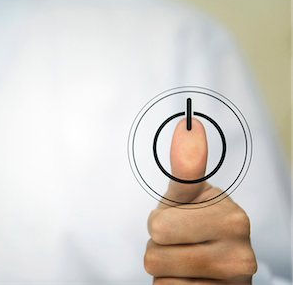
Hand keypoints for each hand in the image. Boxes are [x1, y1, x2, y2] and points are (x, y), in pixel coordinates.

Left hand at [144, 118, 256, 283]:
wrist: (222, 265)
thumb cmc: (198, 224)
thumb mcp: (189, 196)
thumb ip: (186, 166)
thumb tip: (189, 125)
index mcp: (232, 218)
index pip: (158, 225)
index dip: (161, 223)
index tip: (182, 212)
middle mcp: (240, 255)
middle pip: (153, 253)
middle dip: (159, 246)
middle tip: (181, 242)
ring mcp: (231, 284)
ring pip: (159, 276)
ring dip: (165, 267)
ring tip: (186, 260)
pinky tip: (190, 278)